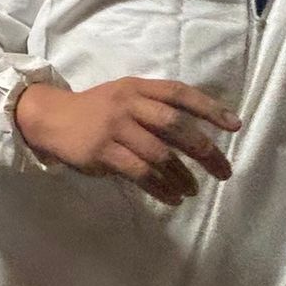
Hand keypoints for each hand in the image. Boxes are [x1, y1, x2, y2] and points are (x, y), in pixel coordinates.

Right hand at [14, 78, 240, 206]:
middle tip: (224, 171)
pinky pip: (140, 172)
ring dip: (182, 175)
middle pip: (175, 125)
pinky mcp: (102, 151)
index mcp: (137, 87)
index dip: (209, 108)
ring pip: (159, 153)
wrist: (50, 118)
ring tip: (194, 190)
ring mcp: (114, 127)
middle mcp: (128, 103)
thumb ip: (154, 109)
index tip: (235, 125)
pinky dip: (161, 188)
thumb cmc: (96, 110)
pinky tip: (173, 198)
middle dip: (204, 150)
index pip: (179, 93)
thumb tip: (197, 135)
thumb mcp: (124, 98)